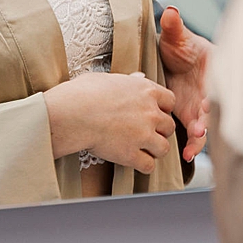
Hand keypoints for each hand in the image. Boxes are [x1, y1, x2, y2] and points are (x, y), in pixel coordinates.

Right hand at [44, 70, 175, 174]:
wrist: (71, 114)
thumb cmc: (83, 94)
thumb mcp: (108, 78)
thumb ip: (128, 80)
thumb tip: (137, 77)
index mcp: (146, 91)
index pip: (170, 101)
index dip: (162, 109)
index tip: (152, 113)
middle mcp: (150, 112)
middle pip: (169, 126)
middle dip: (159, 131)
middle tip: (146, 133)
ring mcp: (143, 135)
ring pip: (164, 148)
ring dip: (154, 150)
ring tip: (142, 150)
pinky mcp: (131, 154)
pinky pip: (148, 165)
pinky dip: (142, 165)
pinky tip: (133, 161)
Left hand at [157, 7, 212, 160]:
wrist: (172, 63)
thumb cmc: (181, 48)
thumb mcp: (175, 37)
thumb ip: (174, 27)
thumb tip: (170, 11)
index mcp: (213, 68)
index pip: (218, 80)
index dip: (214, 91)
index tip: (207, 101)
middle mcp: (211, 90)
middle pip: (215, 106)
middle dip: (209, 118)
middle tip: (200, 129)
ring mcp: (203, 106)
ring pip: (207, 124)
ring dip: (201, 136)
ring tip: (192, 146)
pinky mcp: (192, 118)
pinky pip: (195, 134)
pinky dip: (193, 145)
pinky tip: (185, 155)